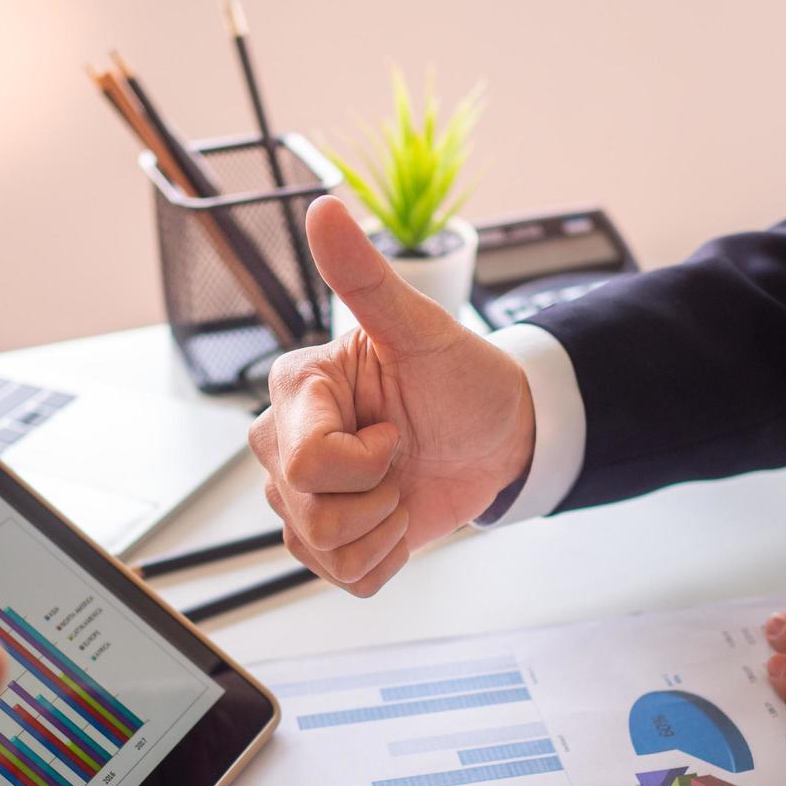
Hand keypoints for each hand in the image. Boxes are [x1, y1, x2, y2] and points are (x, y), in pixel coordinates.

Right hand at [249, 196, 534, 594]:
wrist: (501, 433)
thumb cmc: (461, 376)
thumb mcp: (423, 328)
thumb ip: (366, 277)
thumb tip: (323, 208)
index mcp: (297, 390)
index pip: (305, 462)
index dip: (365, 458)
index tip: (395, 427)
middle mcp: (284, 444)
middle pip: (307, 514)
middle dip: (376, 497)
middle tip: (403, 456)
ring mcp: (303, 496)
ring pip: (322, 552)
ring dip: (383, 529)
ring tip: (402, 488)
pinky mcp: (331, 538)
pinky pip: (344, 578)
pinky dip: (386, 557)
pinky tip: (400, 517)